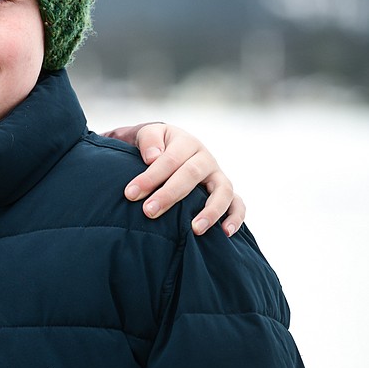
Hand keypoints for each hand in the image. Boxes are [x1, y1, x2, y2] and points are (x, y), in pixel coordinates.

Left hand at [105, 122, 244, 236]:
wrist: (171, 147)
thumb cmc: (157, 145)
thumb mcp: (150, 134)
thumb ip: (149, 140)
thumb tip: (152, 158)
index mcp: (186, 143)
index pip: (168, 159)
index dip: (150, 177)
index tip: (130, 193)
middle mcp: (206, 159)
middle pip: (191, 175)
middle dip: (169, 195)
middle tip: (149, 211)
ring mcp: (218, 176)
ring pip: (222, 191)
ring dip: (210, 211)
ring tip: (195, 229)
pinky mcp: (226, 192)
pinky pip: (238, 204)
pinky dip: (235, 218)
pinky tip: (225, 233)